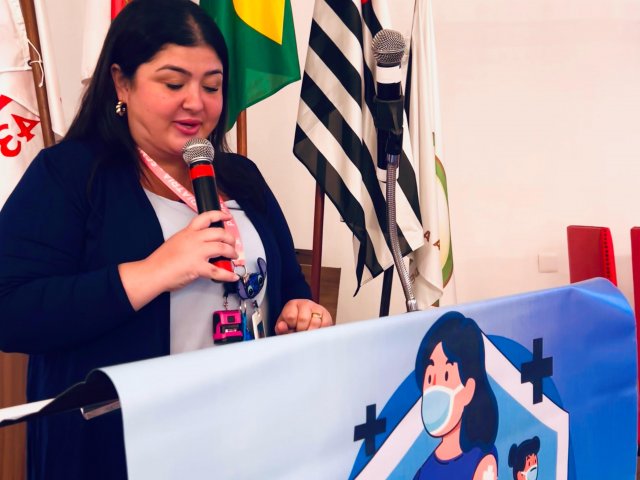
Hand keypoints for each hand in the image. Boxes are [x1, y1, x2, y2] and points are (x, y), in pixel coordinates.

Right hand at [119, 210, 238, 309]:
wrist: (153, 272)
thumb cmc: (160, 261)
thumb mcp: (176, 242)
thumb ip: (190, 241)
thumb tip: (201, 246)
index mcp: (188, 232)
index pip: (206, 218)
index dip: (219, 215)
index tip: (227, 217)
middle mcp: (194, 239)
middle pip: (219, 233)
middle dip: (230, 238)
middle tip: (233, 244)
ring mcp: (197, 252)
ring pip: (222, 248)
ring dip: (232, 253)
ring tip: (234, 257)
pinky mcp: (198, 266)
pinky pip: (218, 270)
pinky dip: (228, 274)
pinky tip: (232, 276)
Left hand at [275, 299, 332, 334]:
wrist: (305, 322)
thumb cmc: (292, 324)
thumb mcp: (284, 325)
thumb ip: (281, 327)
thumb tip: (281, 327)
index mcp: (292, 304)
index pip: (291, 316)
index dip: (291, 326)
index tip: (291, 327)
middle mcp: (305, 303)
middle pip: (303, 320)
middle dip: (300, 330)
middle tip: (299, 331)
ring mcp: (317, 308)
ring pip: (314, 323)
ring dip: (310, 332)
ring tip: (307, 332)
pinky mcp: (326, 315)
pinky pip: (325, 325)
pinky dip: (319, 331)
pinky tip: (315, 332)